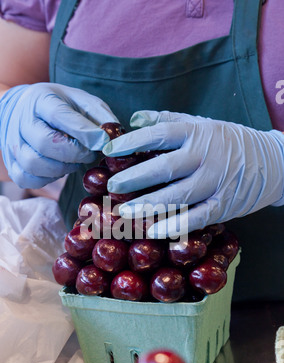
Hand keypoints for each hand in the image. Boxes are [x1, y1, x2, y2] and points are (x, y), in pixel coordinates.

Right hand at [0, 83, 118, 187]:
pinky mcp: (11, 165)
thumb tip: (114, 136)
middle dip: (75, 154)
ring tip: (74, 160)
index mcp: (40, 99)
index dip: (84, 132)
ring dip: (62, 168)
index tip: (103, 142)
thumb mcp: (79, 100)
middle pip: (46, 144)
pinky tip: (58, 168)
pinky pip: (28, 179)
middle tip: (89, 154)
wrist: (20, 111)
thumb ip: (99, 114)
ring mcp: (13, 144)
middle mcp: (21, 121)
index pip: (59, 116)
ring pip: (35, 164)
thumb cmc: (58, 106)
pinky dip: (47, 179)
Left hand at [103, 110, 283, 237]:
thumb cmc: (230, 142)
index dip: (132, 142)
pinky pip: (197, 217)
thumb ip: (169, 120)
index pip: (159, 134)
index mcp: (197, 132)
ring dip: (149, 205)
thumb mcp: (203, 123)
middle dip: (135, 178)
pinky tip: (154, 230)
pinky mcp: (224, 205)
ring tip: (124, 212)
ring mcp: (215, 182)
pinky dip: (176, 224)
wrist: (273, 162)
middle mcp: (205, 156)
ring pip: (178, 195)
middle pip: (165, 167)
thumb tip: (135, 118)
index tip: (109, 151)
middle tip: (112, 186)